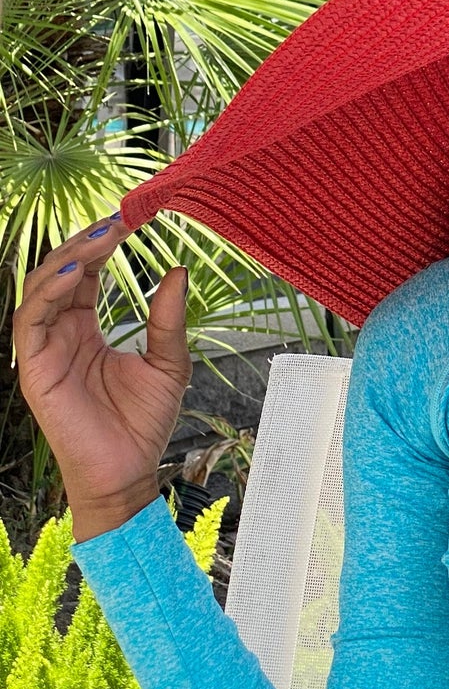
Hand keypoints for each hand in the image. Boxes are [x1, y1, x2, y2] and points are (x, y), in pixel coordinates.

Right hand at [15, 219, 190, 542]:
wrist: (129, 473)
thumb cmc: (144, 423)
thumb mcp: (169, 362)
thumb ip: (168, 318)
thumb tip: (178, 269)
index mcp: (86, 328)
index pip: (86, 272)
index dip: (102, 243)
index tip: (132, 216)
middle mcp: (61, 334)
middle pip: (60, 271)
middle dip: (85, 240)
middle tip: (119, 217)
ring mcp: (45, 350)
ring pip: (39, 288)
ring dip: (67, 257)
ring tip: (102, 237)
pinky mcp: (34, 370)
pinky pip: (30, 323)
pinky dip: (49, 293)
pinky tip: (76, 274)